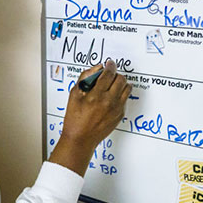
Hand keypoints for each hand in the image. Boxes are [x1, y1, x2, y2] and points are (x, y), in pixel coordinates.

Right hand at [49, 60, 131, 175]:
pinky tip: (112, 96)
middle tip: (109, 75)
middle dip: (115, 74)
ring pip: (127, 88)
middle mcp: (109, 101)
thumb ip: (85, 78)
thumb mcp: (75, 94)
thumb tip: (97, 68)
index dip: (110, 66)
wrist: (81, 138)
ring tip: (113, 84)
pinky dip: (121, 94)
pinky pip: (125, 98)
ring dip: (121, 83)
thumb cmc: (75, 118)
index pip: (109, 74)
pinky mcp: (120, 115)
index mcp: (97, 95)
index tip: (109, 63)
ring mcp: (116, 109)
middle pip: (121, 79)